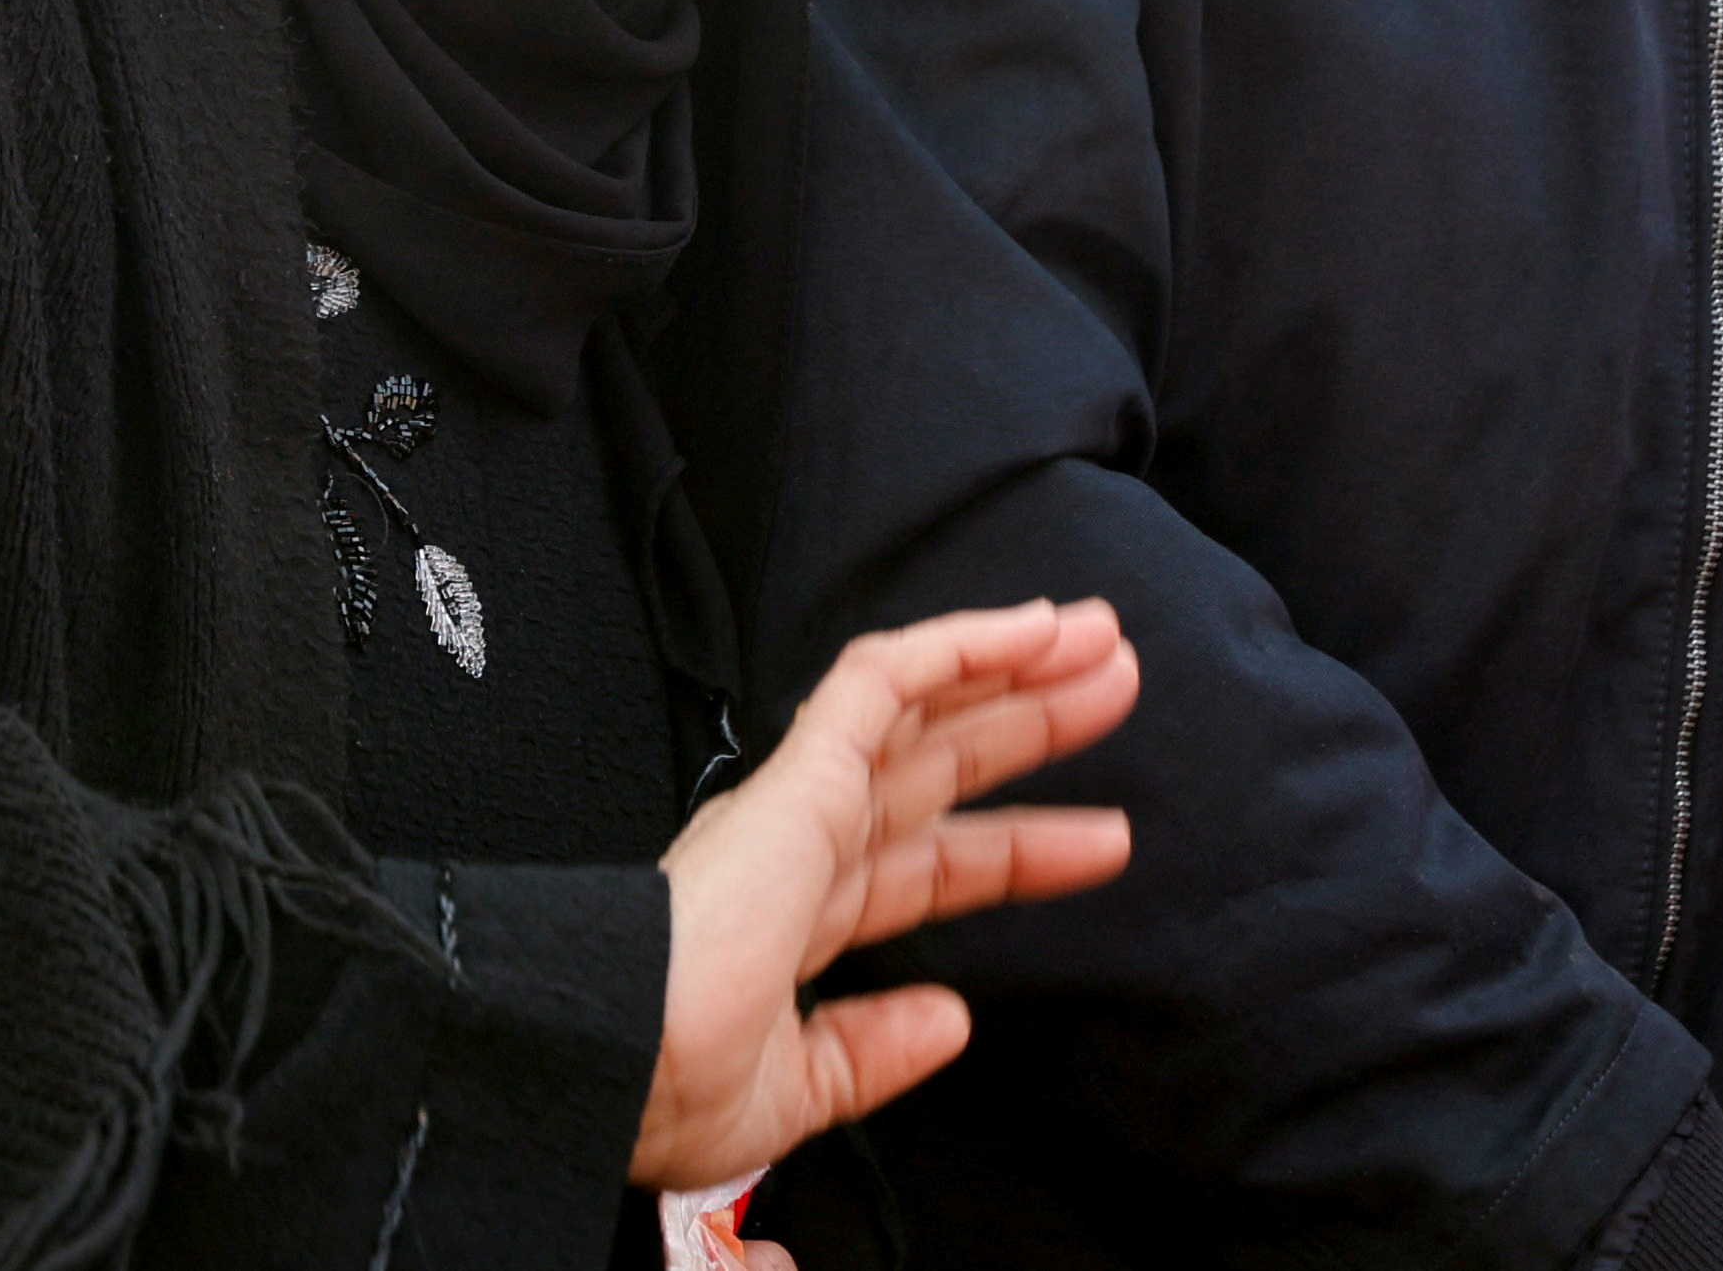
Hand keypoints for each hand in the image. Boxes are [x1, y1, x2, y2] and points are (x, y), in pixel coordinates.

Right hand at [632, 598, 1138, 1188]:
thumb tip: (949, 1021)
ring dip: (1010, 668)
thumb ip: (869, 1053)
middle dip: (1026, 725)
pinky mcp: (798, 775)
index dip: (1018, 851)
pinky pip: (879, 682)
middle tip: (1112, 683)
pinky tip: (1025, 630)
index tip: (1105, 841)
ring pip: (917, 706)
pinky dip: (954, 648)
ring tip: (1097, 638)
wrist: (610, 1061)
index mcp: (791, 916)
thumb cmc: (662, 1085)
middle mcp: (797, 844)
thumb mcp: (790, 1092)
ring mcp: (796, 803)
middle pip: (936, 767)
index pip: (925, 865)